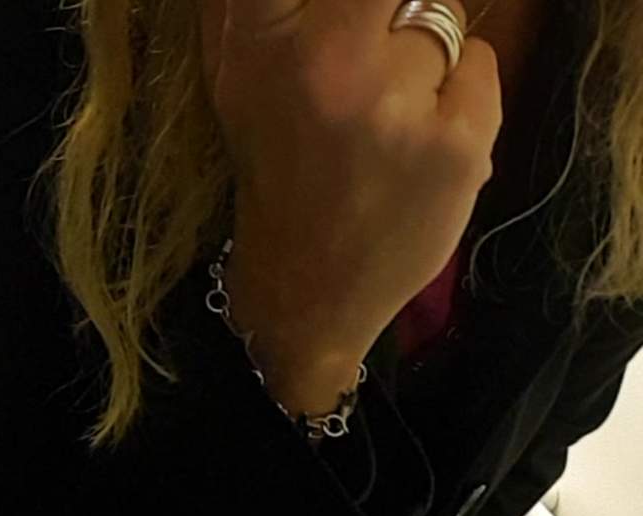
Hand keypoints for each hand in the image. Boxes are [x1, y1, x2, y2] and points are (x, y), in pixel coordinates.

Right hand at [201, 0, 501, 340]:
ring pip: (440, 15)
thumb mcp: (235, 77)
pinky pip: (480, 63)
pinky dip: (461, 91)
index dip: (336, 0)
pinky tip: (423, 136)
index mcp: (257, 40)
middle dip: (387, 11)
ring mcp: (394, 106)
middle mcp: (324, 64)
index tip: (352, 22)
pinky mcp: (456, 145)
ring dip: (422, 55)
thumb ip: (259, 3)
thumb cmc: (273, 172)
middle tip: (370, 53)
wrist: (307, 286)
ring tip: (388, 115)